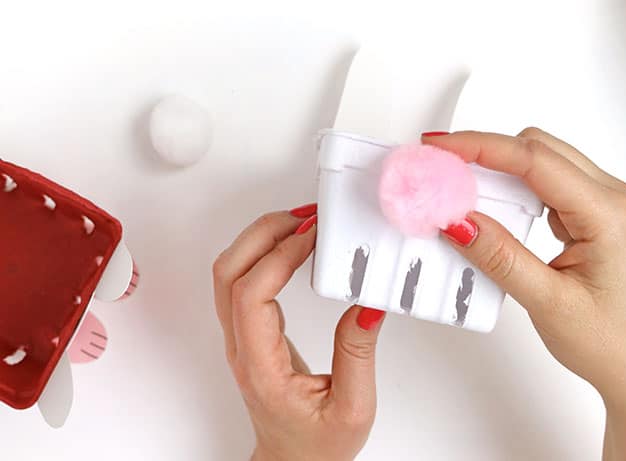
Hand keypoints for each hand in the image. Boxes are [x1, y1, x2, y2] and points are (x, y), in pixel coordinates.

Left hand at [212, 207, 385, 460]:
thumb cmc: (317, 447)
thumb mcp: (353, 407)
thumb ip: (357, 353)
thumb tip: (367, 302)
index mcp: (261, 368)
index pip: (251, 295)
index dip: (280, 256)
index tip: (314, 237)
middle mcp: (242, 347)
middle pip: (228, 272)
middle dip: (264, 233)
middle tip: (306, 217)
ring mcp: (242, 337)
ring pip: (230, 272)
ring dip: (262, 239)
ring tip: (302, 225)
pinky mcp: (252, 331)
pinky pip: (245, 280)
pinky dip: (267, 252)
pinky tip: (296, 246)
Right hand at [423, 129, 625, 460]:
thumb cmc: (612, 344)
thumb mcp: (548, 302)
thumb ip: (500, 257)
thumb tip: (457, 220)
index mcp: (607, 213)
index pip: (533, 160)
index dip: (480, 147)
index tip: (439, 147)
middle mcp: (611, 199)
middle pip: (538, 149)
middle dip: (486, 151)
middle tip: (442, 168)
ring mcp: (604, 206)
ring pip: (542, 162)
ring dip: (499, 168)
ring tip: (458, 188)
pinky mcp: (593, 217)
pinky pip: (548, 184)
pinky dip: (514, 187)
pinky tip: (490, 207)